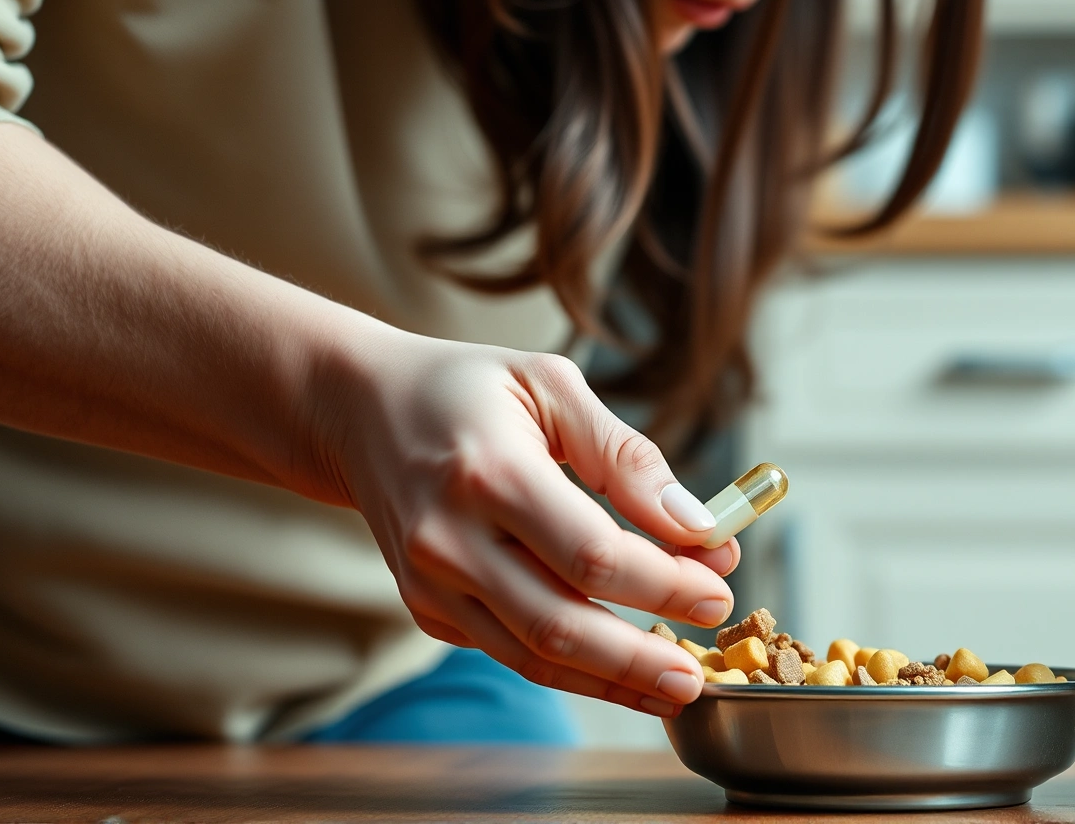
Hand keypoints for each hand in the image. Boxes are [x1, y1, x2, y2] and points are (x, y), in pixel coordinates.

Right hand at [304, 328, 736, 716]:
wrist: (358, 409)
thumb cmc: (468, 389)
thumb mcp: (553, 386)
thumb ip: (628, 456)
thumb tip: (698, 525)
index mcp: (489, 474)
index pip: (591, 555)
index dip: (662, 585)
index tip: (716, 591)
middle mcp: (450, 539)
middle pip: (560, 624)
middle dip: (639, 658)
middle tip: (698, 673)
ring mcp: (430, 583)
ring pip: (532, 655)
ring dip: (610, 682)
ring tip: (672, 688)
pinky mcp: (425, 607)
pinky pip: (507, 651)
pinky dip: (568, 668)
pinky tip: (619, 668)